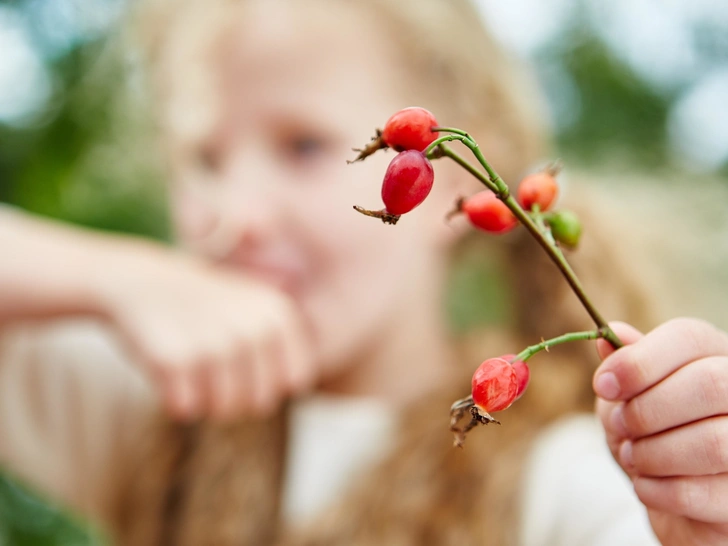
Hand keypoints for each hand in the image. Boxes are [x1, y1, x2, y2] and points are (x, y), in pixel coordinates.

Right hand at [95, 240, 314, 421]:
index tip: (246, 364)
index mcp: (277, 314)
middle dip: (236, 396)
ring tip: (191, 364)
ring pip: (224, 410)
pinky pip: (186, 409)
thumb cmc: (205, 308)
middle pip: (260, 403)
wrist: (140, 282)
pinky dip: (174, 397)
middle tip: (212, 368)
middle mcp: (251, 328)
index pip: (294, 380)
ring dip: (205, 399)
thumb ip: (282, 347)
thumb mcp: (254, 312)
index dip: (268, 382)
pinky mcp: (175, 361)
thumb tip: (296, 386)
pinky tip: (167, 365)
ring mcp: (214, 345)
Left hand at [594, 318, 727, 544]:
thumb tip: (607, 336)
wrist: (673, 498)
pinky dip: (659, 490)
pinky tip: (645, 486)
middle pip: (709, 383)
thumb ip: (623, 365)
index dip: (639, 361)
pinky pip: (705, 493)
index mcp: (714, 354)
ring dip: (653, 453)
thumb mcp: (630, 394)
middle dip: (647, 410)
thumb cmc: (652, 433)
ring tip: (633, 456)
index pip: (689, 337)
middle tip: (621, 425)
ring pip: (713, 442)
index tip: (604, 386)